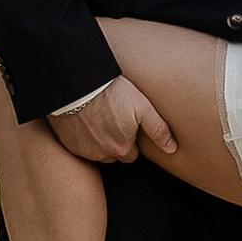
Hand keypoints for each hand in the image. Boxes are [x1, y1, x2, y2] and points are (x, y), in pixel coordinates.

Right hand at [52, 74, 177, 163]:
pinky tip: (86, 122)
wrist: (79, 85)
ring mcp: (85, 151)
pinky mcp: (70, 144)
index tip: (126, 125)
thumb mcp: (143, 107)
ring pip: (97, 152)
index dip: (130, 139)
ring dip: (99, 142)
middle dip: (115, 143)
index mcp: (122, 148)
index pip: (131, 154)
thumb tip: (172, 149)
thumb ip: (158, 130)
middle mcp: (103, 154)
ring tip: (99, 120)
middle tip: (113, 120)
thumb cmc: (113, 93)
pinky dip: (84, 139)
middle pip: (114, 155)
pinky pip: (80, 147)